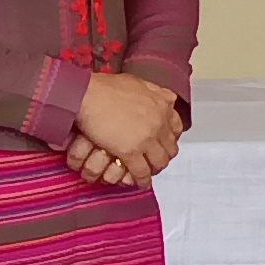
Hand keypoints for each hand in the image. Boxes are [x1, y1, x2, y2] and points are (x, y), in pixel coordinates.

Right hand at [70, 71, 181, 186]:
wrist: (87, 95)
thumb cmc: (106, 88)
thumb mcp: (138, 83)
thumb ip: (154, 92)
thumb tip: (164, 97)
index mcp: (162, 105)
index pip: (177, 127)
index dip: (171, 137)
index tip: (165, 142)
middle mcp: (159, 123)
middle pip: (170, 147)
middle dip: (164, 154)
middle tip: (156, 159)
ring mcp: (147, 139)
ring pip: (159, 162)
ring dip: (155, 168)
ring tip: (149, 171)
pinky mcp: (131, 152)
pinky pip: (142, 171)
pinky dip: (142, 179)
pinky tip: (140, 182)